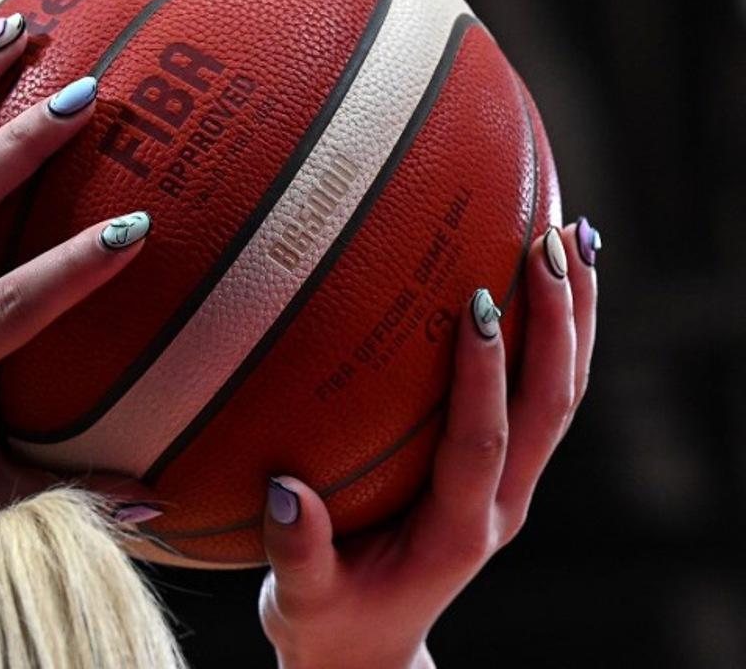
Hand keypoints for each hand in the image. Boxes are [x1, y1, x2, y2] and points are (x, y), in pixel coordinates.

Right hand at [258, 223, 598, 668]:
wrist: (370, 649)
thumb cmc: (330, 622)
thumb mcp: (303, 602)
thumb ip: (298, 554)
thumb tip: (284, 491)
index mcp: (455, 532)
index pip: (481, 443)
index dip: (485, 378)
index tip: (478, 305)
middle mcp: (498, 505)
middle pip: (550, 407)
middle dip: (560, 324)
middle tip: (552, 242)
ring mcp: (508, 487)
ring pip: (562, 396)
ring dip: (577, 319)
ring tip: (578, 236)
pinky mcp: (500, 471)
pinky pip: (540, 398)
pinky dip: (556, 336)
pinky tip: (545, 280)